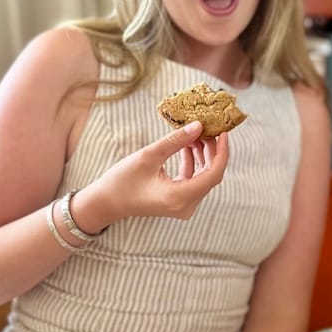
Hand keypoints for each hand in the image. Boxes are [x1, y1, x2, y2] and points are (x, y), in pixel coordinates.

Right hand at [94, 121, 228, 222]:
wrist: (107, 203)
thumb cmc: (123, 180)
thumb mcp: (149, 156)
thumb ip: (175, 141)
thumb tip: (199, 125)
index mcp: (180, 197)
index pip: (214, 174)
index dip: (222, 151)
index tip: (224, 132)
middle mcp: (186, 205)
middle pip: (211, 175)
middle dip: (212, 150)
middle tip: (210, 127)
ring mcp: (183, 206)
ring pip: (203, 176)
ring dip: (202, 154)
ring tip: (196, 132)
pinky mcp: (179, 201)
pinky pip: (194, 180)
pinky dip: (193, 162)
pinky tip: (187, 145)